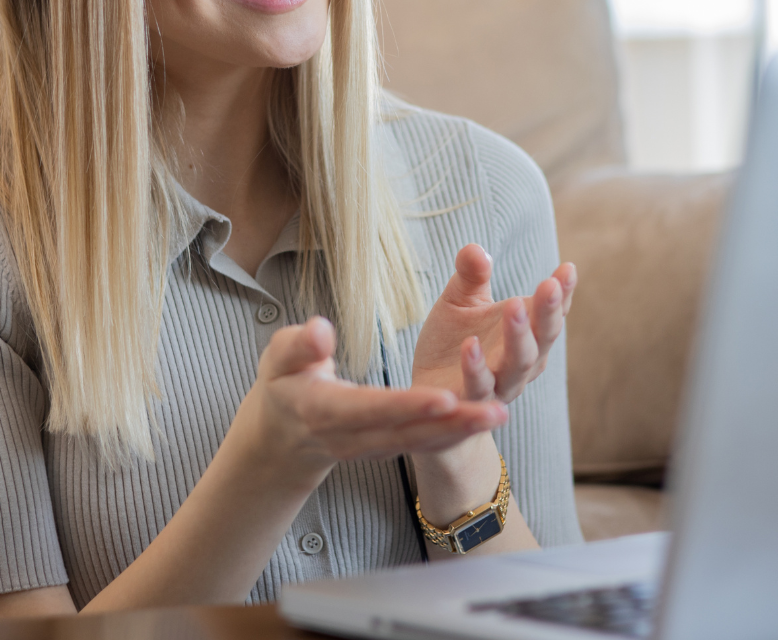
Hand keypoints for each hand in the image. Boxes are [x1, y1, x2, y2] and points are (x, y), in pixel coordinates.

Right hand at [224, 316, 509, 489]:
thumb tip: (320, 330)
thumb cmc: (283, 384)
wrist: (280, 436)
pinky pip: (422, 443)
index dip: (408, 405)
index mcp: (324, 411)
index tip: (444, 396)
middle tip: (495, 410)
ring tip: (499, 414)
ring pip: (420, 442)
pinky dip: (453, 434)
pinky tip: (483, 420)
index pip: (372, 408)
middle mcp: (352, 437)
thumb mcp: (278, 359)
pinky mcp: (385, 448)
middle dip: (452, 424)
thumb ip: (298, 346)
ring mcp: (371, 447)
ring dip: (461, 431)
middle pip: (407, 431)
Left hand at [411, 246, 576, 404]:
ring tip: (515, 306)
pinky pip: (479, 385)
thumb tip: (475, 249)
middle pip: (543, 338)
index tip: (567, 268)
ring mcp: (501, 383)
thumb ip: (471, 274)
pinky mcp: (471, 399)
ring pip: (519, 363)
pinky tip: (470, 343)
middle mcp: (523, 360)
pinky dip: (476, 366)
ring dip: (519, 336)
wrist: (427, 384)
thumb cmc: (452, 338)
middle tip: (549, 285)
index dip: (563, 292)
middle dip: (548, 312)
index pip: (552, 312)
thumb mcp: (460, 298)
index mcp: (528, 332)